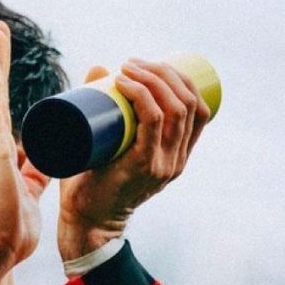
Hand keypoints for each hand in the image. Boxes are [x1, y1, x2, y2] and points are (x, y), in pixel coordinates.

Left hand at [57, 59, 211, 258]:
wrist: (85, 222)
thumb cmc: (92, 182)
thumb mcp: (110, 143)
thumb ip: (106, 109)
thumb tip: (100, 68)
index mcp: (178, 155)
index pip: (198, 109)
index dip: (180, 80)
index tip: (149, 65)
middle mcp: (177, 160)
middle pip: (188, 102)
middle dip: (164, 72)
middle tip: (133, 63)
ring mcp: (163, 163)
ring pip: (174, 108)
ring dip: (152, 78)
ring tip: (127, 67)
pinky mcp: (143, 165)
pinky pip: (152, 121)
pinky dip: (141, 95)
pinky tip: (126, 82)